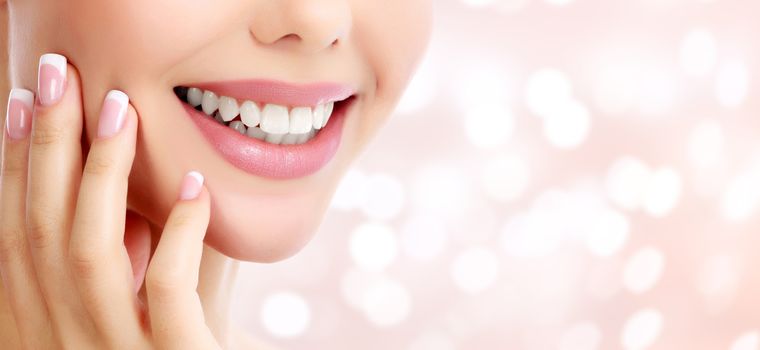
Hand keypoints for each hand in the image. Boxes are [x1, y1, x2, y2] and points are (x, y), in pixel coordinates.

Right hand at [0, 53, 221, 348]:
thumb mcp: (146, 311)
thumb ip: (139, 259)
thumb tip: (150, 187)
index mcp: (43, 329)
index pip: (19, 235)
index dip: (15, 165)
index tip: (22, 101)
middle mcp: (63, 341)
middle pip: (42, 231)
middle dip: (48, 147)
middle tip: (57, 74)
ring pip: (89, 252)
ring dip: (102, 174)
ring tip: (120, 108)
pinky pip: (164, 290)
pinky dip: (177, 233)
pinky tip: (195, 188)